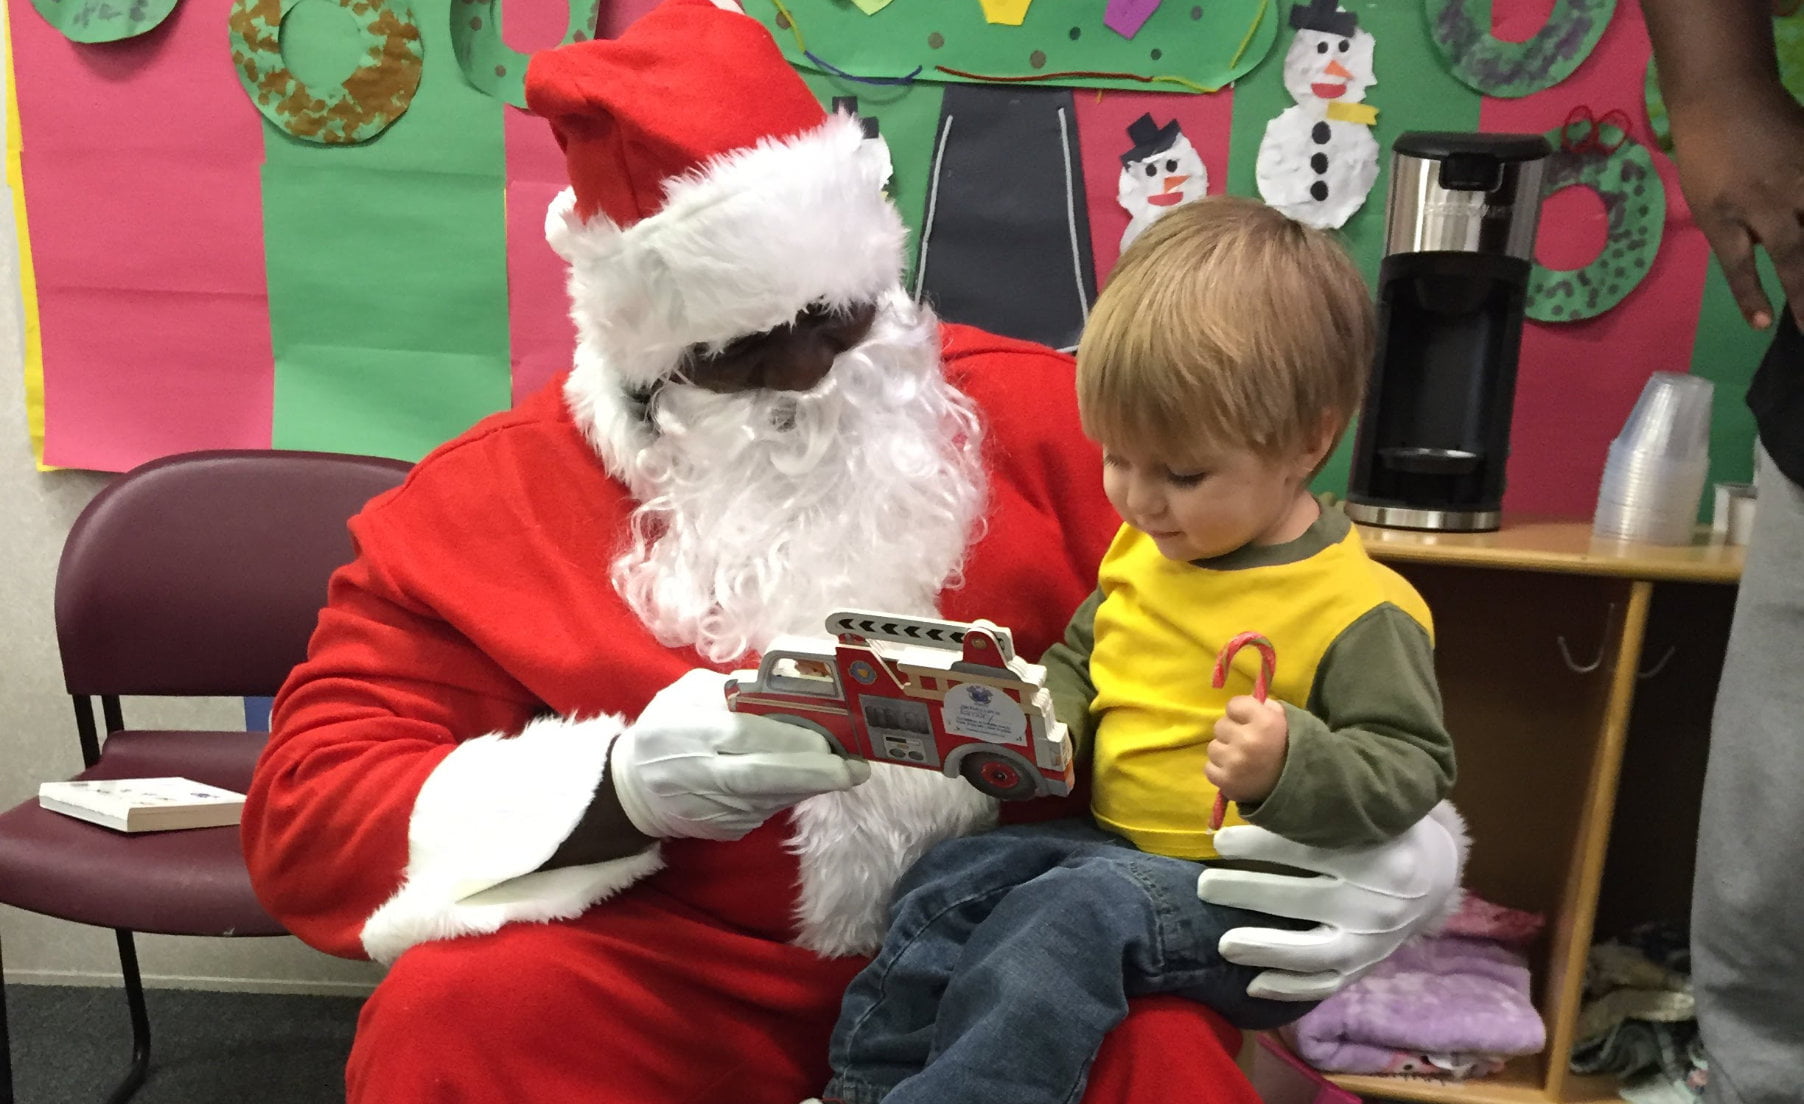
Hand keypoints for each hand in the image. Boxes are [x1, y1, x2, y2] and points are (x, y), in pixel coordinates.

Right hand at [610, 669, 870, 840]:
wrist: (634, 790)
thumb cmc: (664, 731)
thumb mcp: (685, 694)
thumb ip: (728, 689)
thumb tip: (775, 688)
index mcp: (691, 733)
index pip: (745, 738)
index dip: (788, 740)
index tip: (826, 738)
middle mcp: (705, 775)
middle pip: (766, 777)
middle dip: (814, 774)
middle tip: (854, 768)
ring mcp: (717, 808)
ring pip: (774, 796)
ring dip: (812, 784)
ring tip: (844, 769)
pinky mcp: (728, 829)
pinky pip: (768, 808)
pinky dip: (792, 794)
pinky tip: (811, 780)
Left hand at [1196, 801, 1466, 1000]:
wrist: (1436, 873)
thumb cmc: (1381, 830)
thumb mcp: (1362, 808)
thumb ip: (1320, 806)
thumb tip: (1252, 796)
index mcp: (1375, 851)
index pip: (1307, 850)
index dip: (1258, 846)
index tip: (1219, 842)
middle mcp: (1377, 899)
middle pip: (1300, 899)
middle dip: (1245, 893)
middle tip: (1204, 887)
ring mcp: (1375, 939)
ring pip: (1312, 952)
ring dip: (1263, 949)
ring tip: (1223, 944)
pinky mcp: (1369, 965)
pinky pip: (1326, 983)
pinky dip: (1289, 988)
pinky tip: (1252, 985)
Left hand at [1207, 695, 1286, 802]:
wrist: (1299, 788)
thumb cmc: (1290, 750)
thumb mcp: (1286, 721)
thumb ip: (1265, 707)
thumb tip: (1243, 703)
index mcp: (1264, 722)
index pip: (1233, 704)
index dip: (1240, 712)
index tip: (1248, 721)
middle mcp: (1247, 740)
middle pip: (1220, 725)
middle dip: (1231, 732)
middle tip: (1246, 743)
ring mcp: (1235, 762)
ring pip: (1213, 747)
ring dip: (1224, 752)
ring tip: (1241, 759)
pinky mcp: (1226, 782)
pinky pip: (1209, 768)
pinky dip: (1220, 770)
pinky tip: (1235, 772)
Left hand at [1667, 87, 1803, 328]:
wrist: (1724, 96)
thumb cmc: (1708, 157)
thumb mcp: (1706, 203)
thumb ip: (1737, 235)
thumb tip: (1771, 258)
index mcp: (1726, 216)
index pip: (1740, 266)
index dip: (1752, 296)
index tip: (1766, 324)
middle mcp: (1765, 201)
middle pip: (1793, 250)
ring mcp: (1798, 177)